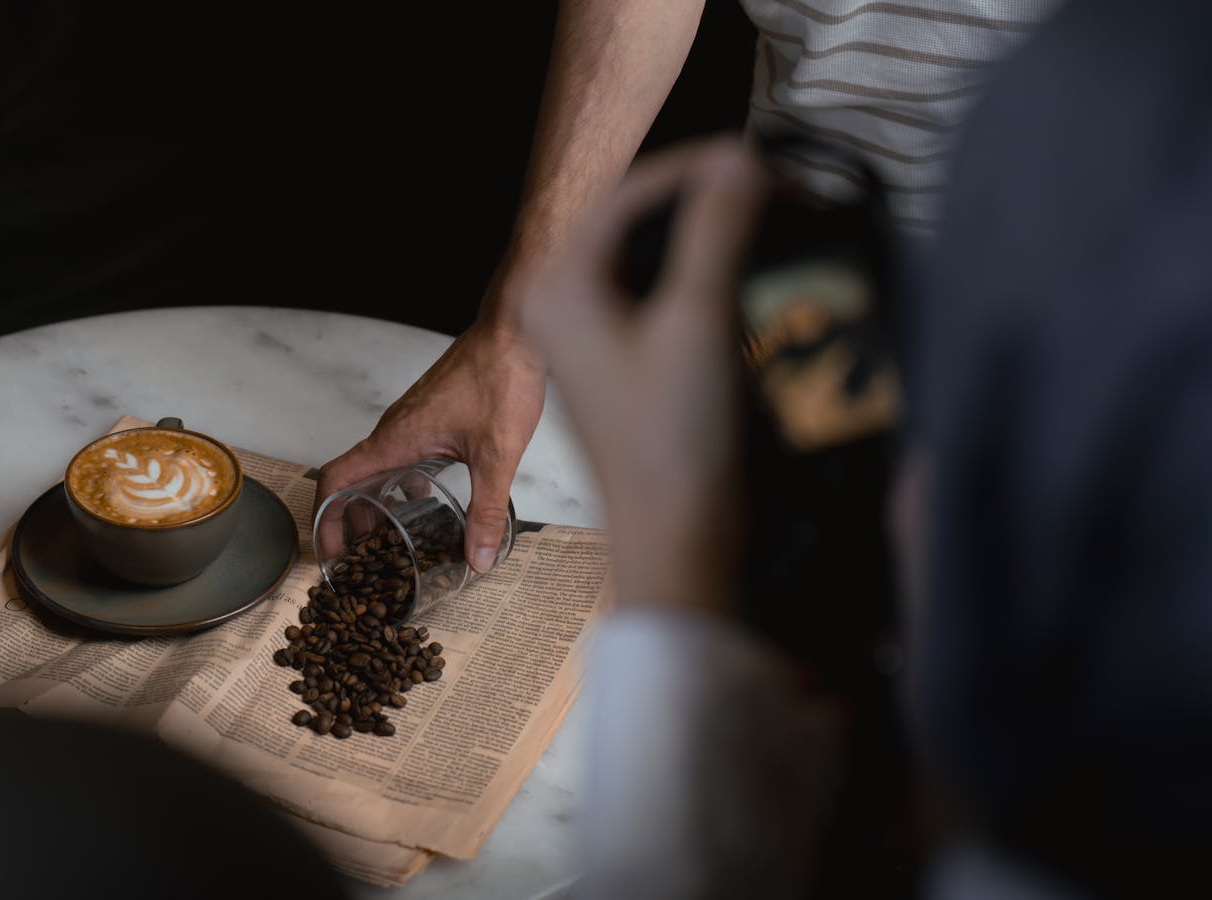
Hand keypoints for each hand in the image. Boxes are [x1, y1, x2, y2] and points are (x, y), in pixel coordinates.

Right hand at [316, 319, 546, 572]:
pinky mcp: (428, 414)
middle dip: (352, 521)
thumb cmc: (500, 378)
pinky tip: (428, 498)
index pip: (335, 479)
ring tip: (394, 536)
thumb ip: (486, 510)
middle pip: (352, 480)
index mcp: (395, 439)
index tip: (331, 551)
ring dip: (377, 501)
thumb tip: (480, 558)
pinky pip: (400, 453)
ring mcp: (410, 420)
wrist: (514, 331)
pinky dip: (402, 481)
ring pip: (377, 466)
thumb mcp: (496, 455)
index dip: (325, 519)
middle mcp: (394, 429)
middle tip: (367, 559)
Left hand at [520, 136, 768, 612]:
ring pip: (655, 256)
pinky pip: (662, 294)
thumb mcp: (699, 318)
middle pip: (640, 221)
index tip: (771, 163)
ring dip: (717, 236)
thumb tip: (740, 156)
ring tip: (781, 226)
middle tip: (787, 194)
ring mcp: (586, 336)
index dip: (702, 168)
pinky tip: (757, 275)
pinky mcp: (618, 363)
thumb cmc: (677, 445)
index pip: (630, 192)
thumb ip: (718, 227)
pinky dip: (709, 276)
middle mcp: (559, 305)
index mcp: (556, 287)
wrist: (680, 542)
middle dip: (713, 202)